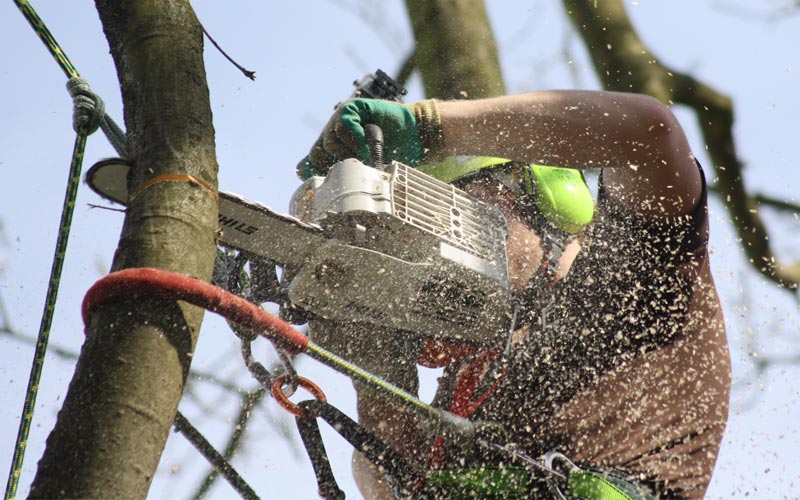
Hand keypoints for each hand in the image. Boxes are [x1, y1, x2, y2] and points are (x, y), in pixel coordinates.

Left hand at [297, 98, 441, 178]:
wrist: (414, 136)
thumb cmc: (392, 155)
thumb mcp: (365, 171)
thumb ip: (345, 176)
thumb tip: (327, 190)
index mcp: (332, 150)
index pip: (308, 163)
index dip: (315, 173)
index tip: (329, 181)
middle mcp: (332, 134)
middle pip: (316, 153)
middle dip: (335, 164)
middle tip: (355, 166)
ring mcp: (340, 119)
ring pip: (329, 140)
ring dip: (348, 152)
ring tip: (365, 154)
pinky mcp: (352, 108)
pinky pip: (344, 125)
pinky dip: (354, 137)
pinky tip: (365, 143)